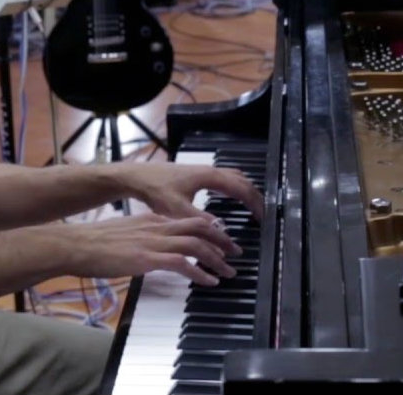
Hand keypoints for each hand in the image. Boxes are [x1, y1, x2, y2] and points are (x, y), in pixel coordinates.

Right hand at [48, 212, 241, 286]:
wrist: (76, 244)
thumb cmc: (93, 242)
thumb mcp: (123, 233)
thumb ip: (141, 236)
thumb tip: (151, 246)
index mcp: (151, 220)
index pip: (188, 218)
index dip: (209, 227)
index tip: (221, 237)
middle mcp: (156, 227)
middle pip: (199, 226)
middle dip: (222, 239)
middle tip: (235, 252)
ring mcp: (152, 241)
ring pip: (195, 244)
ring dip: (217, 258)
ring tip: (228, 271)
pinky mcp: (146, 258)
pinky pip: (182, 263)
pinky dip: (200, 272)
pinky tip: (209, 282)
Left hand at [123, 162, 263, 221]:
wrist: (138, 176)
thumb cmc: (156, 190)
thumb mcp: (178, 210)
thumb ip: (201, 221)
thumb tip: (223, 232)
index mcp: (210, 176)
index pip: (242, 188)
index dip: (255, 203)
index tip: (264, 218)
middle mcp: (210, 170)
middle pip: (242, 181)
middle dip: (255, 197)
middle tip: (264, 216)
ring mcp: (204, 170)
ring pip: (234, 177)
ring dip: (246, 191)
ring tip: (254, 208)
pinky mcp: (197, 174)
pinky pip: (225, 179)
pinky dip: (235, 188)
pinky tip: (233, 199)